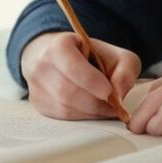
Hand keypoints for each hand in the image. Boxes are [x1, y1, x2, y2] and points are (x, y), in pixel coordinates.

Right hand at [21, 31, 140, 120]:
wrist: (64, 58)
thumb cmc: (94, 56)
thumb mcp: (117, 55)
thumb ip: (125, 70)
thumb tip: (118, 95)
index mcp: (58, 46)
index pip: (72, 67)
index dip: (91, 81)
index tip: (108, 91)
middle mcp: (41, 66)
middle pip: (68, 92)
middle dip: (95, 102)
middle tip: (114, 106)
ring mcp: (36, 86)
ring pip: (65, 107)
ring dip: (91, 112)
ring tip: (106, 107)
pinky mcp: (38, 104)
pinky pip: (62, 117)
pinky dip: (82, 117)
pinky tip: (92, 109)